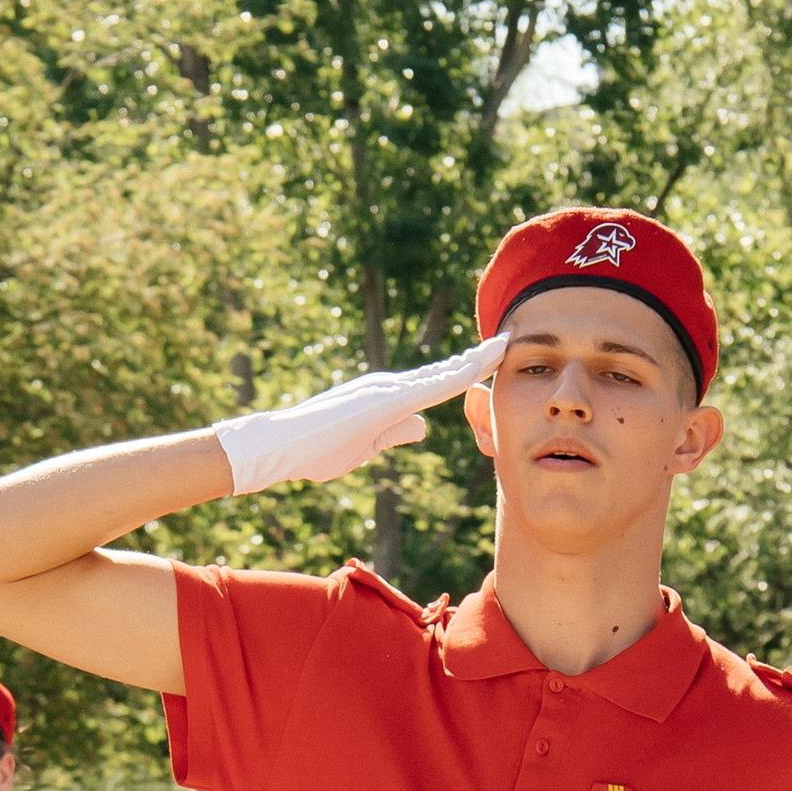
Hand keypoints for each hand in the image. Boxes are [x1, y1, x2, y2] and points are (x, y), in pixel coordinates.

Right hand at [214, 335, 505, 498]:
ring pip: (442, 374)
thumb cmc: (316, 451)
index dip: (468, 370)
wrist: (279, 447)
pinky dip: (458, 375)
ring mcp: (387, 389)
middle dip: (480, 358)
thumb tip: (423, 426)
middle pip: (446, 372)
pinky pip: (430, 387)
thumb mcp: (367, 446)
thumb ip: (396, 433)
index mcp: (390, 397)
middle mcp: (391, 386)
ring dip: (476, 359)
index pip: (438, 383)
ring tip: (507, 342)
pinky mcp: (383, 399)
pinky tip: (481, 365)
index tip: (494, 359)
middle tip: (511, 339)